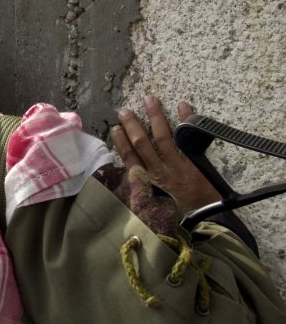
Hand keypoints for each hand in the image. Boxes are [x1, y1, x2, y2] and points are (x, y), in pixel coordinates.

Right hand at [111, 95, 220, 212]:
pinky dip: (187, 121)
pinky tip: (183, 106)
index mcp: (148, 184)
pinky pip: (190, 139)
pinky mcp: (197, 164)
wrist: (206, 224)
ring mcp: (179, 166)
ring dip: (155, 117)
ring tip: (149, 100)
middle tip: (125, 110)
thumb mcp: (153, 209)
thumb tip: (129, 182)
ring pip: (164, 138)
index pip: (130, 159)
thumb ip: (142, 193)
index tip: (115, 129)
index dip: (121, 143)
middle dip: (133, 126)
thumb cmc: (178, 218)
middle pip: (143, 145)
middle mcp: (160, 172)